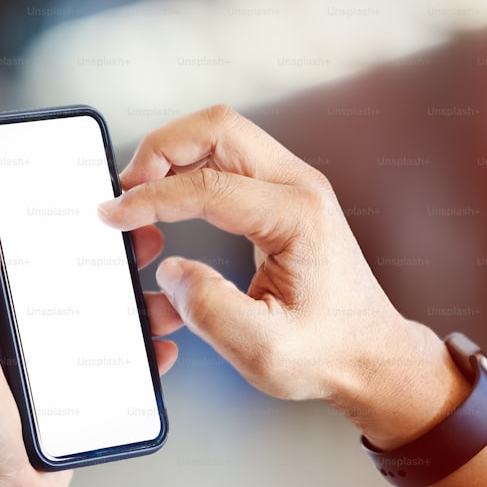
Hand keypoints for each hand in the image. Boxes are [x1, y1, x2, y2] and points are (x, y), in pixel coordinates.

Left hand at [0, 200, 177, 486]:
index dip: (5, 206)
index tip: (46, 181)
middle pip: (43, 270)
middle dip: (86, 246)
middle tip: (128, 227)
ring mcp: (30, 359)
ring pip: (82, 310)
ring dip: (120, 293)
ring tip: (158, 281)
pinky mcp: (61, 389)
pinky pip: (102, 356)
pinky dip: (131, 346)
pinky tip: (158, 340)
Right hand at [98, 105, 467, 447]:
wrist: (370, 357)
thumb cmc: (329, 352)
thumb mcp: (263, 348)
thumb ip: (208, 309)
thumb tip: (172, 272)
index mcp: (297, 217)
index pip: (207, 185)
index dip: (150, 198)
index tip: (115, 215)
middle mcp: (299, 189)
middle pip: (217, 128)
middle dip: (160, 150)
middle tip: (126, 188)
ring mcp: (292, 188)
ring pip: (219, 136)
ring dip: (172, 156)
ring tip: (141, 196)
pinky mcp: (281, 199)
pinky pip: (226, 161)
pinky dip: (187, 172)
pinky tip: (168, 204)